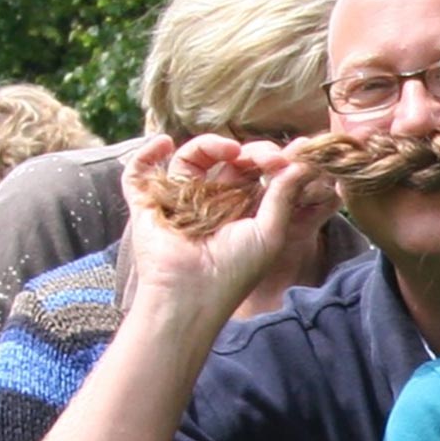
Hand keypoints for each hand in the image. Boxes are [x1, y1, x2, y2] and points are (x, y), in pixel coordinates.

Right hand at [121, 134, 327, 329]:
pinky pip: (138, 173)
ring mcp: (177, 201)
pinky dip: (145, 154)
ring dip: (208, 145)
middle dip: (246, 151)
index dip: (268, 158)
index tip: (287, 156)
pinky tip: (164, 143)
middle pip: (224, 160)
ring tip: (228, 149)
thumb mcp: (269, 233)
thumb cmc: (235, 272)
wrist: (192, 298)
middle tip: (266, 157)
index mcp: (238, 207)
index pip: (252, 170)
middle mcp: (208, 201)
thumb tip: (301, 164)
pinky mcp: (147, 205)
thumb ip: (283, 196)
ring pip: (188, 158)